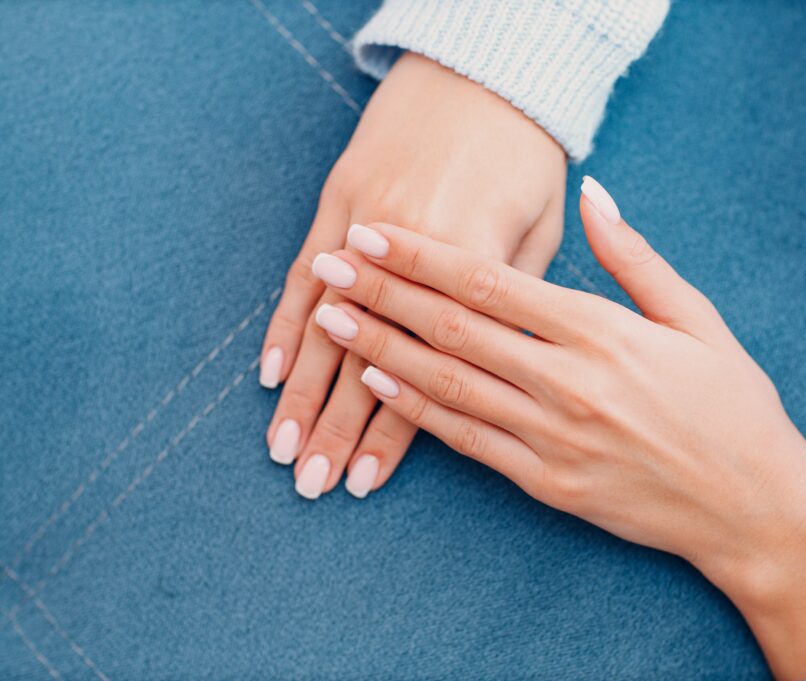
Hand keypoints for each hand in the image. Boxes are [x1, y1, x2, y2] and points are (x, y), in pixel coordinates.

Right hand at [258, 53, 565, 498]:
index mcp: (469, 262)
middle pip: (364, 355)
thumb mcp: (539, 230)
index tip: (368, 479)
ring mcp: (362, 223)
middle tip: (312, 485)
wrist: (484, 69)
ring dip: (301, 389)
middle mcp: (408, 250)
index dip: (394, 428)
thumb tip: (496, 376)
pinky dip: (282, 323)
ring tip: (282, 448)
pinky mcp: (336, 200)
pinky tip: (266, 372)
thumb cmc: (525, 156)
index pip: (424, 367)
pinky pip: (301, 271)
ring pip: (324, 321)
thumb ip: (512, 304)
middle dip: (335, 425)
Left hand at [306, 179, 805, 680]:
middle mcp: (569, 383)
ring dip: (381, 346)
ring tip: (330, 316)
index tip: (375, 233)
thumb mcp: (697, 319)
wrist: (755, 510)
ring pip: (447, 383)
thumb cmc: (733, 407)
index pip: (491, 283)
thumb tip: (593, 193)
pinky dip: (416, 410)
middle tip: (329, 263)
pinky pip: (467, 440)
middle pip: (453, 328)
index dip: (423, 256)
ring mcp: (553, 438)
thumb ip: (635, 257)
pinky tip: (377, 383)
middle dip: (382, 291)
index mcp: (603, 332)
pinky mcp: (546, 483)